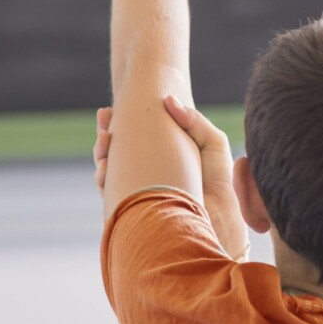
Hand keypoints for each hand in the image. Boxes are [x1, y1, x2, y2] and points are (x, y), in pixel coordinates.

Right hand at [93, 101, 250, 261]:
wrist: (218, 223)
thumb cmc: (221, 185)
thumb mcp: (212, 144)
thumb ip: (194, 120)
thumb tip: (167, 100)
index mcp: (164, 159)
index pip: (135, 140)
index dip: (120, 124)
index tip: (110, 109)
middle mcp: (148, 177)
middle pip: (117, 153)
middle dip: (105, 135)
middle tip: (104, 117)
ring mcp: (138, 195)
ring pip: (108, 173)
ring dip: (101, 154)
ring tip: (105, 138)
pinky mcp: (132, 212)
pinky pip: (110, 195)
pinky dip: (103, 180)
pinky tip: (104, 166)